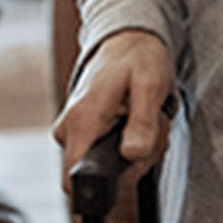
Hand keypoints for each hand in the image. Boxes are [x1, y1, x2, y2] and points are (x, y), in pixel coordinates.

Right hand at [53, 29, 175, 187]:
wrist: (128, 40)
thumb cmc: (139, 56)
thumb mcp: (151, 83)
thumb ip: (143, 121)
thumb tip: (133, 154)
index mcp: (82, 119)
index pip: (74, 182)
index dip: (111, 183)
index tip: (138, 158)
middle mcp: (69, 129)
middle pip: (99, 178)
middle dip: (135, 162)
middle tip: (154, 130)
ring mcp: (73, 132)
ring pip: (105, 169)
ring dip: (137, 154)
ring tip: (148, 121)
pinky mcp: (82, 134)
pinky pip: (104, 157)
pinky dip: (129, 147)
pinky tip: (139, 126)